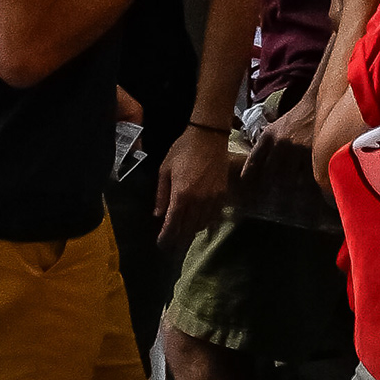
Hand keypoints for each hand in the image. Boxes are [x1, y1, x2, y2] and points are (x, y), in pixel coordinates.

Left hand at [155, 112, 236, 249]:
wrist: (209, 135)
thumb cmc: (183, 149)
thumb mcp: (165, 169)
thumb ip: (161, 194)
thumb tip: (158, 214)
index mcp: (181, 194)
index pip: (173, 225)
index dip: (166, 238)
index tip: (161, 244)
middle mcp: (198, 201)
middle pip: (187, 230)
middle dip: (177, 239)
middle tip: (170, 242)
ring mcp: (212, 199)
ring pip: (201, 225)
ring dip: (190, 232)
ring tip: (182, 233)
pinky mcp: (222, 195)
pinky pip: (213, 217)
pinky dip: (204, 223)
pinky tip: (197, 222)